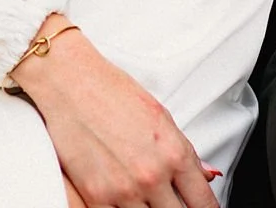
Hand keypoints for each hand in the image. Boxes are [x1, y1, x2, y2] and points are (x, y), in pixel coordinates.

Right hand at [13, 16, 218, 207]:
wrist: (68, 81)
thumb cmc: (111, 91)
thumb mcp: (159, 116)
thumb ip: (186, 152)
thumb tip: (207, 175)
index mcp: (174, 153)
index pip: (203, 203)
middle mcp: (152, 175)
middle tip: (170, 200)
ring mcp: (123, 189)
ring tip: (146, 198)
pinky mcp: (95, 196)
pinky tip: (125, 203)